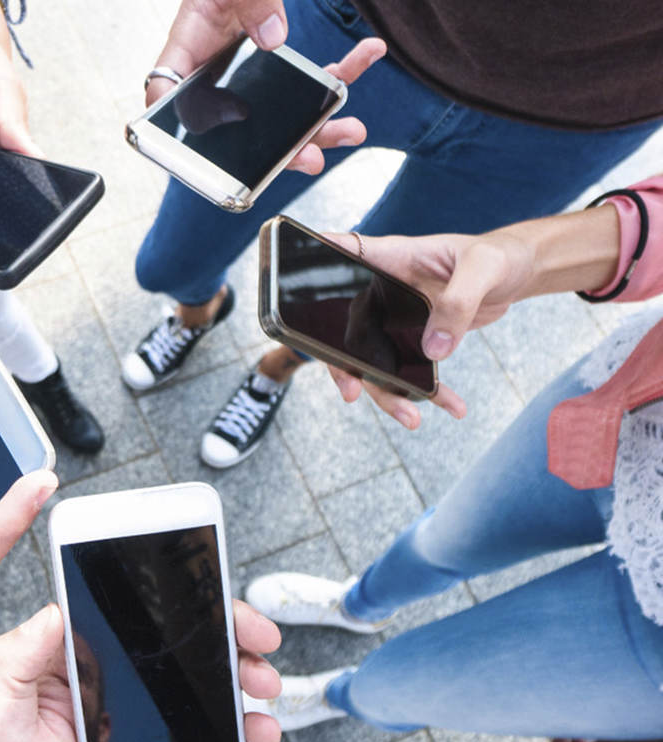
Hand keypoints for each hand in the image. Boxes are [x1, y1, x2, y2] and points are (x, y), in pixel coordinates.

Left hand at [0, 599, 281, 741]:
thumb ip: (12, 670)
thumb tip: (50, 609)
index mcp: (64, 677)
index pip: (113, 616)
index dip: (156, 596)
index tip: (194, 588)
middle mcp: (109, 694)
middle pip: (170, 642)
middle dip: (220, 628)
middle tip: (254, 632)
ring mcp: (147, 729)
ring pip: (203, 683)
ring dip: (244, 671)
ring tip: (263, 681)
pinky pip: (219, 736)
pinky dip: (249, 726)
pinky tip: (260, 727)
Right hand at [146, 0, 385, 173]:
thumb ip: (246, 3)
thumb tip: (273, 39)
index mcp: (189, 58)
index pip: (172, 100)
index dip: (190, 139)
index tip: (219, 165)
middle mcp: (220, 79)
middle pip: (247, 130)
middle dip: (286, 150)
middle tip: (312, 160)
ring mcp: (254, 79)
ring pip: (286, 118)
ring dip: (323, 125)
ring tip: (354, 130)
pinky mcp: (283, 68)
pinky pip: (316, 78)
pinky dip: (346, 69)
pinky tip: (372, 50)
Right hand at [320, 229, 537, 428]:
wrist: (519, 273)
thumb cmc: (499, 257)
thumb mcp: (483, 271)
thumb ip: (456, 304)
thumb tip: (432, 350)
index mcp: (392, 259)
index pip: (343, 256)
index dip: (313, 269)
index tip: (287, 288)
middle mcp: (385, 290)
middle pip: (347, 328)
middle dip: (344, 366)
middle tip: (352, 393)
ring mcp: (396, 317)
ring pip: (375, 360)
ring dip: (390, 392)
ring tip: (412, 419)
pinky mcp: (416, 338)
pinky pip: (412, 370)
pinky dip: (430, 393)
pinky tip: (450, 407)